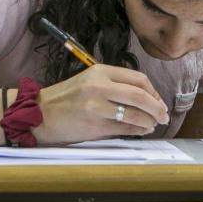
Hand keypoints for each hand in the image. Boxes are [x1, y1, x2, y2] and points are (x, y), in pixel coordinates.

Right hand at [30, 64, 170, 144]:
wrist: (39, 113)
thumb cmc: (65, 98)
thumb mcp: (88, 82)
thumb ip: (113, 86)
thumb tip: (145, 99)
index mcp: (98, 71)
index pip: (137, 78)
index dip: (153, 91)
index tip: (158, 100)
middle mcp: (98, 86)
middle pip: (140, 95)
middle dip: (157, 107)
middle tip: (163, 115)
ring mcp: (96, 106)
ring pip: (135, 113)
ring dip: (149, 121)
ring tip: (153, 124)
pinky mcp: (94, 125)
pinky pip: (124, 129)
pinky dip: (137, 130)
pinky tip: (141, 130)